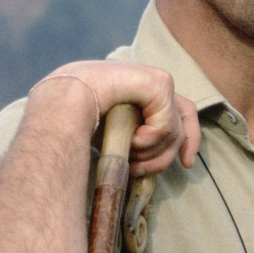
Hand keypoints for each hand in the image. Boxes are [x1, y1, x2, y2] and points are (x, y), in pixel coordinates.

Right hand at [29, 60, 199, 174]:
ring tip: (127, 154)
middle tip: (143, 171)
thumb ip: (137, 142)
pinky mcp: (159, 83)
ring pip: (175, 131)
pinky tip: (130, 138)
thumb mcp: (115, 135)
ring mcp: (158, 81)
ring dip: (151, 152)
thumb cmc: (79, 120)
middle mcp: (154, 84)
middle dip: (165, 157)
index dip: (190, 139)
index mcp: (145, 93)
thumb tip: (152, 167)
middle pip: (182, 127)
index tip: (186, 164)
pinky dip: (149, 140)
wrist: (63, 101)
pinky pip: (167, 125)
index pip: (183, 113)